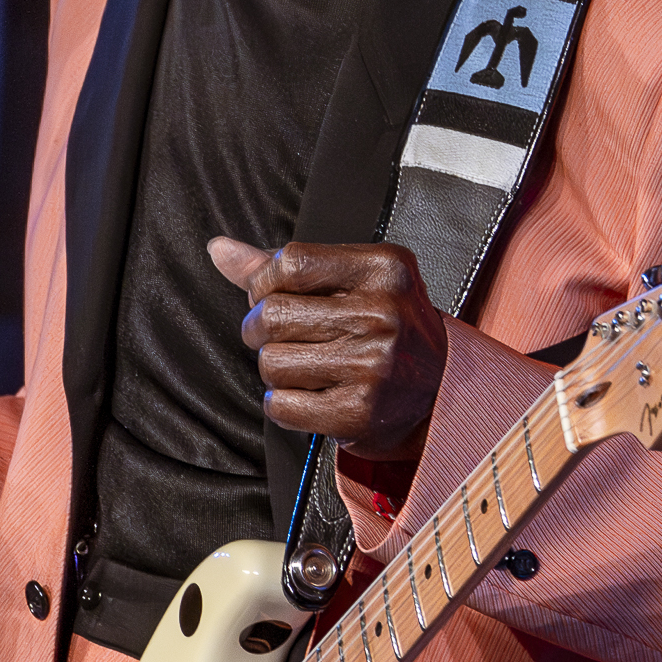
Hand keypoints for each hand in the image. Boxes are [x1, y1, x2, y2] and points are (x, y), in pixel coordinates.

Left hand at [208, 237, 448, 461]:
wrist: (442, 389)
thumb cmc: (385, 325)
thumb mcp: (351, 281)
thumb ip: (283, 266)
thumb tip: (219, 249)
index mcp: (384, 268)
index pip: (290, 263)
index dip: (264, 282)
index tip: (272, 295)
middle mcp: (383, 314)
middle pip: (272, 314)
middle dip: (259, 328)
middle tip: (278, 335)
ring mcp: (373, 366)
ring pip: (271, 363)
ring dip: (274, 368)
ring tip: (303, 365)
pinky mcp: (359, 412)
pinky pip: (281, 406)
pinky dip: (282, 404)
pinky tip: (309, 395)